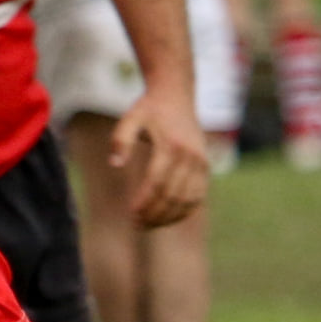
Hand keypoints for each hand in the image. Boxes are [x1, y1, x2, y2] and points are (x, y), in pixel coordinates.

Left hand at [109, 86, 208, 227]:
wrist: (176, 96)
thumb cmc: (149, 109)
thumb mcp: (129, 119)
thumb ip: (120, 140)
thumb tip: (115, 164)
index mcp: (172, 146)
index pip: (157, 183)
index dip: (144, 201)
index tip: (131, 214)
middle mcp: (190, 156)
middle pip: (172, 194)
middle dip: (154, 213)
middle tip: (136, 224)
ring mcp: (201, 163)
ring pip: (187, 199)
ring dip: (169, 216)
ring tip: (148, 225)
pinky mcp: (205, 167)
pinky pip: (198, 196)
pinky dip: (184, 211)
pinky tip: (168, 219)